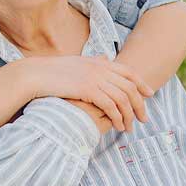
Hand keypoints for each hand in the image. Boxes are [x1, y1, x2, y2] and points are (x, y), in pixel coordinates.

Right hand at [14, 55, 153, 132]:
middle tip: (144, 118)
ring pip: (123, 98)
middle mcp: (100, 68)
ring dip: (129, 114)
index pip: (128, 72)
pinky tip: (118, 126)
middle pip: (130, 87)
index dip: (141, 83)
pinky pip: (111, 105)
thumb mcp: (76, 63)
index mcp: (99, 62)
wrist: (36, 74)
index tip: (149, 94)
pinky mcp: (88, 89)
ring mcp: (95, 78)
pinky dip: (118, 117)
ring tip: (130, 127)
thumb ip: (93, 62)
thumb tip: (104, 58)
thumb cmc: (52, 71)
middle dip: (140, 104)